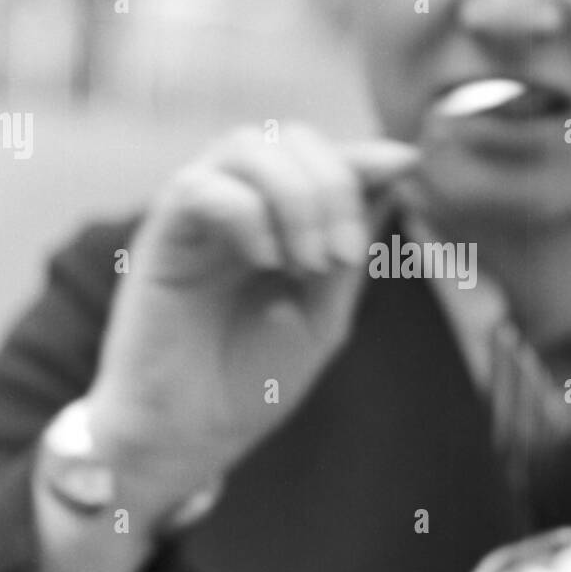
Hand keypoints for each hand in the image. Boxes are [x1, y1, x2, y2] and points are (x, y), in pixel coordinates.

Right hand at [85, 123, 417, 518]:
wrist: (191, 434)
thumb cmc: (254, 377)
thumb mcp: (325, 311)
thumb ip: (354, 245)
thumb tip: (395, 171)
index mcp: (279, 219)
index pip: (321, 157)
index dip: (364, 154)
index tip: (409, 164)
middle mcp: (238, 204)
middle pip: (289, 137)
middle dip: (332, 185)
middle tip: (342, 257)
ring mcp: (198, 216)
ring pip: (246, 146)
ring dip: (294, 196)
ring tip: (306, 263)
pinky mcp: (161, 234)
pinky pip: (200, 187)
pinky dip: (246, 213)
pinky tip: (266, 261)